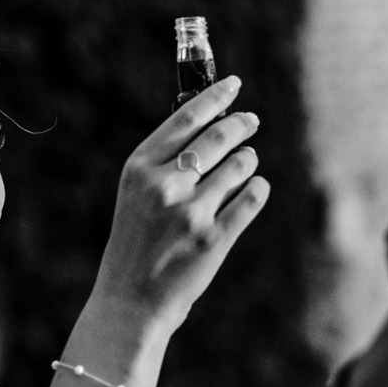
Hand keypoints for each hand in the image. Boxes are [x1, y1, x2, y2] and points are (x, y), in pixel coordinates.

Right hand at [96, 76, 270, 327]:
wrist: (130, 301)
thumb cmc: (134, 245)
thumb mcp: (135, 195)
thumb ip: (164, 164)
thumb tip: (209, 127)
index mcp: (139, 168)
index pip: (185, 118)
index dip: (214, 96)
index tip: (234, 85)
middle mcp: (165, 185)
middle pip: (217, 137)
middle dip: (240, 124)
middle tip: (251, 121)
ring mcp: (191, 212)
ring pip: (240, 167)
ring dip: (248, 160)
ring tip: (248, 162)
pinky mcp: (214, 239)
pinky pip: (250, 199)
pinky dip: (257, 189)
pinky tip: (256, 187)